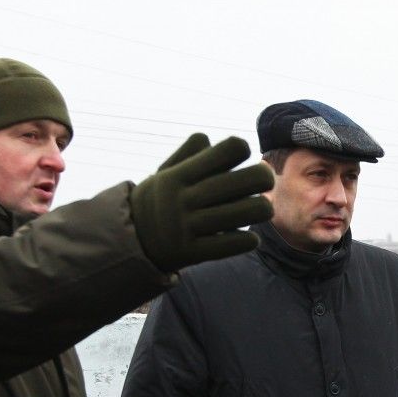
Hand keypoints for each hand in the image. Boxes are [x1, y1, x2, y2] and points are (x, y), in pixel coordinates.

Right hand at [130, 133, 273, 272]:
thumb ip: (193, 152)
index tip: (242, 157)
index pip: (229, 148)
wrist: (132, 241)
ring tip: (260, 209)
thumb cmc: (161, 200)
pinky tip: (248, 237)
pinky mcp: (191, 253)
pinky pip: (235, 243)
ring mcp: (186, 227)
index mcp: (179, 174)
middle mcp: (183, 198)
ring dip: (262, 209)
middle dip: (264, 178)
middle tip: (266, 181)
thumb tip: (230, 143)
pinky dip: (249, 240)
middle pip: (248, 180)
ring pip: (248, 211)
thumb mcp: (166, 171)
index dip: (241, 148)